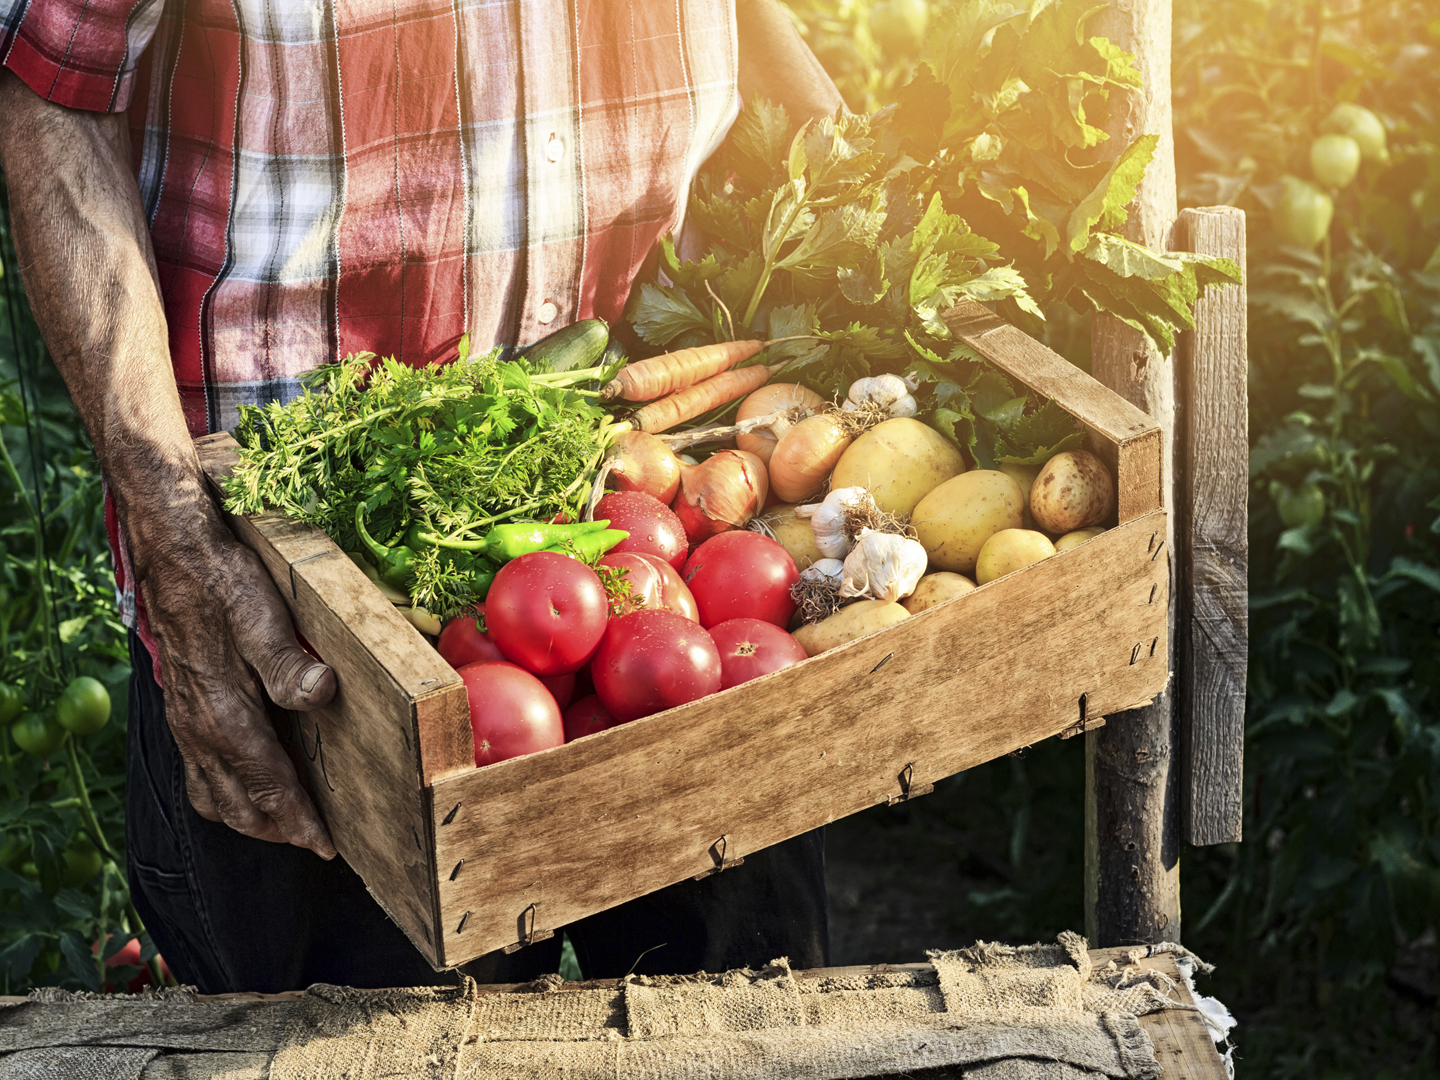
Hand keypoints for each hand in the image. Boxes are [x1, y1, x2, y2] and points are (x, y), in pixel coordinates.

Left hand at [0, 75, 337, 857]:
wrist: (73, 241)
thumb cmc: (151, 341)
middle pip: (200, 698)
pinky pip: (214, 569)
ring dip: (257, 747)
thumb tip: (303, 542)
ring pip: (204, 660)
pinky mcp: (157, 469)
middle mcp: (154, 558)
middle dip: (252, 785)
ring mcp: (153, 521)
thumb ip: (245, 503)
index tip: (286, 821)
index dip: (237, 762)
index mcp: (169, 559)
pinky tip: (306, 688)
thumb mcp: (213, 440)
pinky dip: (263, 637)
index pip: (201, 684)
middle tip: (306, 849)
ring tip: (306, 811)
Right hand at [137, 504, 338, 857]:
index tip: (326, 845)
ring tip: (284, 825)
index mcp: (222, 711)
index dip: (297, 819)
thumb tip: (321, 694)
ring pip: (214, 792)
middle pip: (238, 803)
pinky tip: (245, 784)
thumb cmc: (221, 578)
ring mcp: (187, 720)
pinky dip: (225, 792)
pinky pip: (200, 769)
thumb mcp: (261, 612)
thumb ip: (286, 660)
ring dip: (248, 816)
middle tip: (315, 843)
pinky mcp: (184, 706)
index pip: (266, 783)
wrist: (170, 549)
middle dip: (275, 829)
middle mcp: (199, 727)